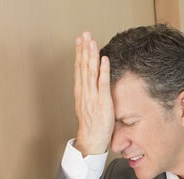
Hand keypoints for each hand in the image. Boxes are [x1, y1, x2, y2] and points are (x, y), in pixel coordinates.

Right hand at [73, 31, 114, 155]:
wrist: (92, 140)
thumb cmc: (93, 125)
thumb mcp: (88, 106)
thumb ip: (89, 94)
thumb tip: (92, 84)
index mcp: (81, 92)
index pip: (79, 69)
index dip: (79, 53)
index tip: (80, 40)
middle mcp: (84, 92)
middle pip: (83, 66)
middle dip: (84, 49)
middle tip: (85, 34)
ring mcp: (93, 96)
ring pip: (90, 71)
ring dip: (91, 55)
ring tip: (92, 41)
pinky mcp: (102, 102)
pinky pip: (103, 83)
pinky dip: (103, 70)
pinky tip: (104, 59)